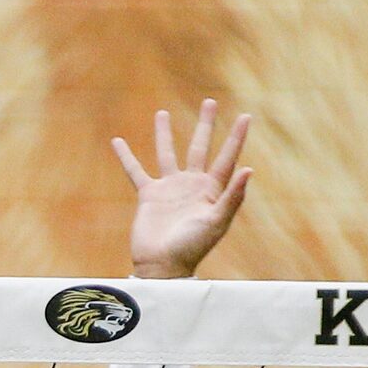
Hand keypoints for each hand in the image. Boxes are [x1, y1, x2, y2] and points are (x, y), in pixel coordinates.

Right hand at [112, 100, 252, 279]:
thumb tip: (249, 169)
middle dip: (204, 125)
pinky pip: (135, 171)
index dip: (236, 137)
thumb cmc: (193, 247)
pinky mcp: (148, 195)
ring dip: (164, 134)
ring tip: (162, 112)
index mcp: (211, 189)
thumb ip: (232, 196)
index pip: (227, 157)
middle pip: (199, 147)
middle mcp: (191, 184)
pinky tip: (118, 141)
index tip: (245, 116)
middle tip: (209, 102)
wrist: (163, 265)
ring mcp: (169, 188)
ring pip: (167, 153)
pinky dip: (126, 157)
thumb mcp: (217, 222)